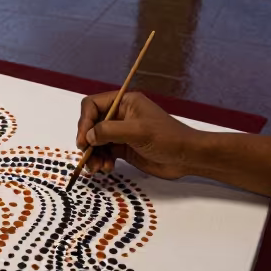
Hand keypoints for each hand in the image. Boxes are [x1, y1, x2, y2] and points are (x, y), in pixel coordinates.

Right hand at [75, 90, 200, 179]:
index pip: (93, 105)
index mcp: (124, 102)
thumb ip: (109, 131)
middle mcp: (120, 115)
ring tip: (97, 168)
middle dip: (87, 141)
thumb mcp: (137, 131)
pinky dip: (101, 160)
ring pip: (96, 141)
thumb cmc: (166, 138)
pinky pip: (104, 152)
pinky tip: (107, 168)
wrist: (187, 157)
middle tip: (87, 157)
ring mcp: (121, 132)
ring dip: (93, 154)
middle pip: (91, 124)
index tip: (83, 140)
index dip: (84, 121)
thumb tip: (88, 136)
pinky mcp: (124, 148)